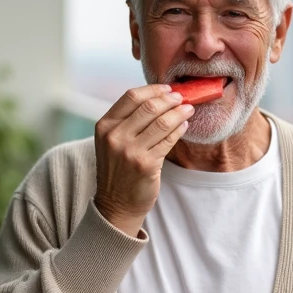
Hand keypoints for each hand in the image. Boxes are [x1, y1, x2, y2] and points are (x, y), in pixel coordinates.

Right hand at [94, 84, 192, 235]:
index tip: (167, 88)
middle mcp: (115, 136)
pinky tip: (184, 126)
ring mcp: (130, 151)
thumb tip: (158, 97)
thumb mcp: (111, 141)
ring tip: (188, 109)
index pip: (131, 96)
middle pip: (149, 106)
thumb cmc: (118, 169)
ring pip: (162, 122)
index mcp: (105, 126)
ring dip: (179, 113)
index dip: (153, 89)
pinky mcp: (146, 164)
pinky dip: (179, 129)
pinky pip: (168, 140)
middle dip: (170, 99)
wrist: (116, 203)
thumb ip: (127, 120)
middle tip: (182, 97)